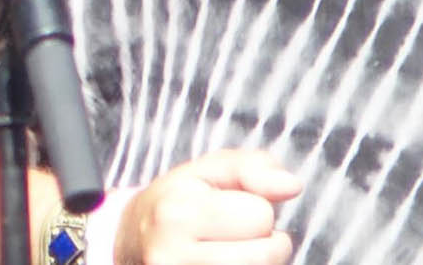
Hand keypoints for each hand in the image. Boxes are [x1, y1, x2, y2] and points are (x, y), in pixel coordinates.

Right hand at [109, 149, 299, 264]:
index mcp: (176, 210)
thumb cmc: (176, 204)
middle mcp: (172, 252)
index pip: (260, 214)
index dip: (253, 209)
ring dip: (258, 262)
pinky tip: (226, 262)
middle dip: (262, 242)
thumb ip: (250, 167)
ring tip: (231, 252)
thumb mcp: (204, 172)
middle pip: (268, 254)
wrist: (129, 243)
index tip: (226, 210)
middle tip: (232, 236)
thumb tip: (292, 186)